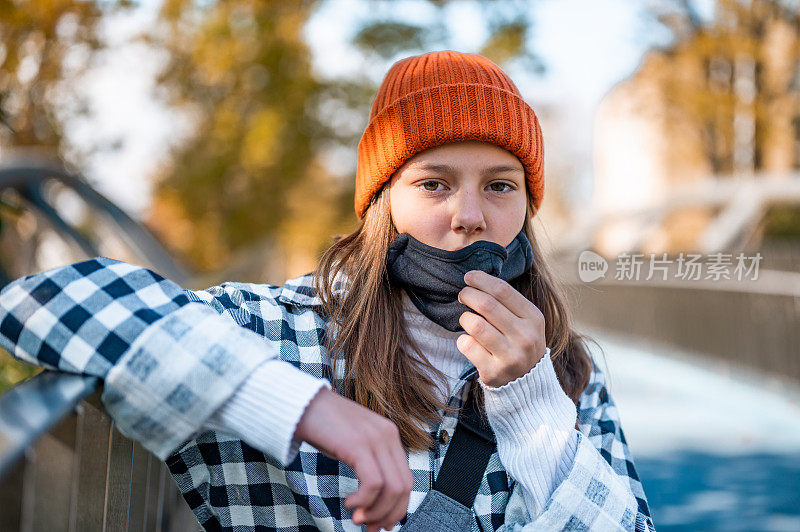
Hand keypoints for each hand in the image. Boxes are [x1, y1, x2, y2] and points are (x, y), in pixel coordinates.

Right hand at [294, 387, 412, 531]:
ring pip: (392, 488)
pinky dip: (364, 501)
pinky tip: (349, 504)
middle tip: (370, 529)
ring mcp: (375, 439)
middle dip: (389, 514)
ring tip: (356, 518)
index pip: (406, 479)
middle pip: (404, 486)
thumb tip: (374, 499)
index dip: (397, 507)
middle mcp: (388, 435)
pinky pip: (373, 483)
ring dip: (375, 511)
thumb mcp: (354, 444)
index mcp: (390, 436)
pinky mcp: (359, 445)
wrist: (300, 404)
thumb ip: (368, 463)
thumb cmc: (323, 426)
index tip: (381, 524)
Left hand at [457, 270, 546, 386]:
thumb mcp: (525, 321)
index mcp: (534, 318)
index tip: (468, 277)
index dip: (481, 280)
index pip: (503, 290)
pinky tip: (468, 341)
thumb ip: (506, 302)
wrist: (528, 384)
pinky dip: (462, 340)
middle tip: (463, 295)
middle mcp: (525, 337)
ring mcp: (511, 356)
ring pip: (475, 325)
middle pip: (486, 305)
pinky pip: (467, 346)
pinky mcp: (494, 372)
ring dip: (464, 318)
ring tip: (466, 319)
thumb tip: (475, 279)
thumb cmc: (520, 342)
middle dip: (468, 295)